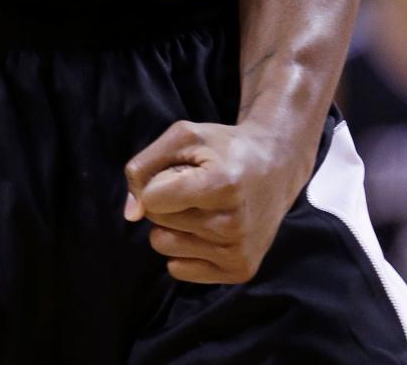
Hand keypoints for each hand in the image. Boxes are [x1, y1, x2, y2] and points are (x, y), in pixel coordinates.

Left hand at [123, 120, 299, 284]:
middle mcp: (233, 223)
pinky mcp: (241, 271)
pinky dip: (184, 249)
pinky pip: (180, 270)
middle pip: (158, 221)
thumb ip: (145, 167)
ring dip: (173, 226)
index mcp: (221, 184)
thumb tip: (131, 215)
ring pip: (165, 247)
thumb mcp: (183, 136)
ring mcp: (238, 251)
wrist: (276, 167)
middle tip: (195, 187)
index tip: (180, 171)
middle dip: (165, 202)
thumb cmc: (223, 148)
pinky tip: (208, 229)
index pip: (153, 200)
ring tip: (202, 207)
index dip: (156, 182)